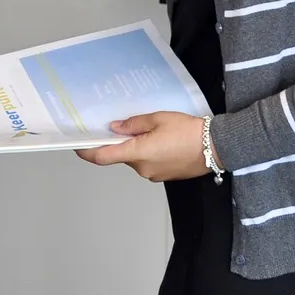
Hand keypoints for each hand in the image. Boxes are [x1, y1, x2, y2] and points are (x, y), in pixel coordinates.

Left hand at [74, 112, 211, 182]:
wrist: (218, 148)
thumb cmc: (188, 131)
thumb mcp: (158, 119)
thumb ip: (133, 124)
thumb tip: (115, 128)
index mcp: (138, 153)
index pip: (103, 157)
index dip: (87, 152)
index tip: (76, 145)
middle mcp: (142, 168)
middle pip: (121, 156)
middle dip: (119, 142)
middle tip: (121, 124)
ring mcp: (154, 174)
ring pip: (136, 159)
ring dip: (135, 146)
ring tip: (147, 128)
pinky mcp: (165, 176)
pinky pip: (149, 163)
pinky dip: (147, 152)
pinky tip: (159, 139)